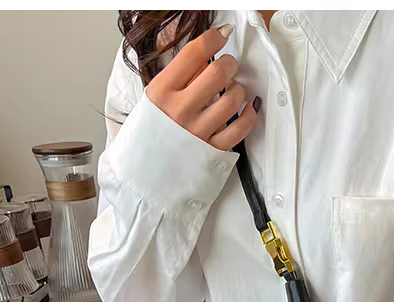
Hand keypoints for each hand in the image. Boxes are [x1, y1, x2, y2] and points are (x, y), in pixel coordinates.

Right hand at [145, 24, 258, 149]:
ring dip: (239, 89)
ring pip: (232, 99)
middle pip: (217, 73)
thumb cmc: (150, 133)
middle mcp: (180, 111)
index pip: (192, 54)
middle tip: (229, 65)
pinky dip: (249, 115)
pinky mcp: (213, 151)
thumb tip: (204, 57)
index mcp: (161, 92)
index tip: (221, 35)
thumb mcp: (153, 99)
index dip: (212, 38)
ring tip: (233, 89)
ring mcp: (198, 132)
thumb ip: (177, 78)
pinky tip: (248, 108)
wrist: (143, 173)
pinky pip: (241, 128)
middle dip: (229, 63)